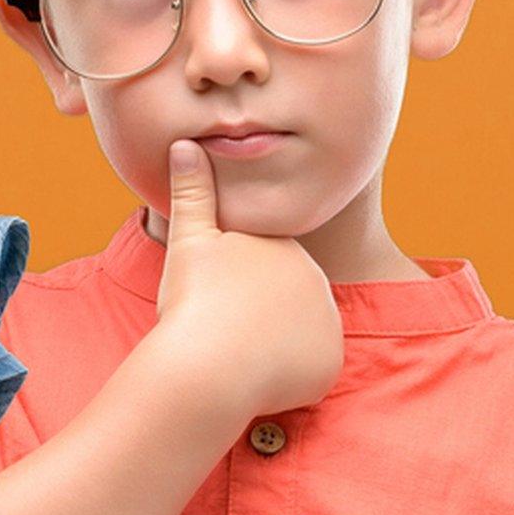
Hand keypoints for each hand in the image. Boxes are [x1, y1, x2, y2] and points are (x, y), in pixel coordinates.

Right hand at [152, 140, 342, 418]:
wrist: (209, 365)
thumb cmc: (192, 300)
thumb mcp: (188, 239)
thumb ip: (193, 191)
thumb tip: (184, 142)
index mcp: (286, 247)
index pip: (265, 265)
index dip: (236, 282)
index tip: (214, 295)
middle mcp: (317, 281)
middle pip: (284, 299)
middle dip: (256, 312)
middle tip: (221, 324)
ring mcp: (328, 324)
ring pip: (295, 333)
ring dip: (271, 342)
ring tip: (235, 348)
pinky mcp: (329, 364)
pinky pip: (308, 367)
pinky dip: (285, 372)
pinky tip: (255, 371)